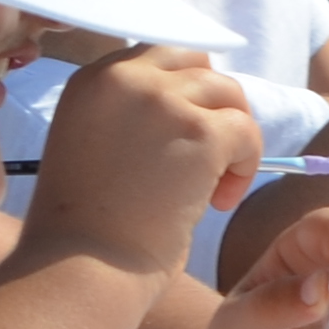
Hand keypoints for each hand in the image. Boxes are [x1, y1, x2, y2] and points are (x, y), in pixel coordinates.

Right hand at [16, 46, 259, 270]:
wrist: (83, 270)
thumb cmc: (83, 231)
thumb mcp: (89, 148)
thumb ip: (128, 117)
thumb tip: (188, 111)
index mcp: (90, 81)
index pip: (155, 58)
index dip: (178, 93)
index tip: (180, 137)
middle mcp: (123, 77)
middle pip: (195, 60)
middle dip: (210, 102)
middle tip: (206, 155)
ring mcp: (162, 100)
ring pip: (227, 93)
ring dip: (231, 138)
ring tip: (212, 189)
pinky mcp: (199, 132)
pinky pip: (246, 131)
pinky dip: (246, 165)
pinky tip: (220, 201)